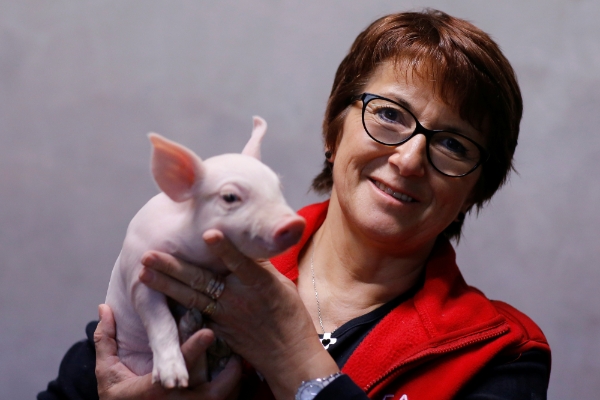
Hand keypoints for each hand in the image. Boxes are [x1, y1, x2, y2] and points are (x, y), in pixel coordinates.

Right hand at [94, 304, 240, 399]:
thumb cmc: (116, 397)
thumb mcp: (106, 371)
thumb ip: (106, 340)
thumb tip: (104, 307)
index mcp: (150, 391)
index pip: (176, 367)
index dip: (193, 350)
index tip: (208, 332)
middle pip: (210, 393)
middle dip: (227, 376)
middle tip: (237, 357)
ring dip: (233, 386)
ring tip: (240, 366)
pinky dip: (231, 395)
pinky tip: (237, 380)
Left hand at [139, 230, 338, 399]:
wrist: (288, 354)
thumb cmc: (289, 315)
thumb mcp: (280, 284)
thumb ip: (258, 266)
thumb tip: (243, 244)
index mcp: (259, 283)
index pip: (239, 262)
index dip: (224, 248)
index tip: (208, 233)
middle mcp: (238, 298)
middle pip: (201, 280)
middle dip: (173, 267)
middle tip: (148, 255)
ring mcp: (225, 315)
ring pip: (191, 297)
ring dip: (165, 285)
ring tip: (144, 273)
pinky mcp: (218, 329)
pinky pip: (195, 315)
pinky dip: (177, 304)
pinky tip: (157, 297)